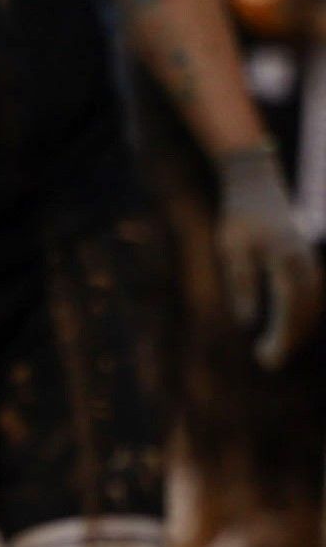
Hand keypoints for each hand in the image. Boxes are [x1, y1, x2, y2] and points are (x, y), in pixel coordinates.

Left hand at [215, 144, 318, 365]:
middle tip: (267, 362)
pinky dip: (303, 314)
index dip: (281, 337)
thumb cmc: (239, 217)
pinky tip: (288, 328)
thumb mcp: (232, 248)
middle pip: (307, 311)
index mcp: (287, 261)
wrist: (256, 184)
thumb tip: (248, 322)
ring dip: (299, 329)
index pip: (291, 308)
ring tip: (275, 350)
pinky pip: (312, 294)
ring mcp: (310, 260)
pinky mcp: (307, 259)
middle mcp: (305, 262)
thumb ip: (242, 282)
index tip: (266, 359)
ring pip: (313, 304)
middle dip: (291, 339)